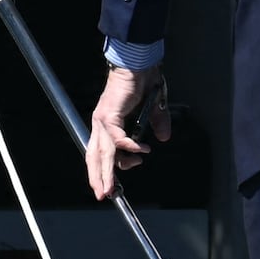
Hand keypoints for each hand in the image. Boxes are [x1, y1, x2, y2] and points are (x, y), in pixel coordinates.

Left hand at [84, 64, 162, 200]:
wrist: (138, 63)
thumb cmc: (143, 81)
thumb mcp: (154, 109)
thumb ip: (157, 125)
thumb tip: (163, 138)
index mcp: (107, 123)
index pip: (100, 152)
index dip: (103, 169)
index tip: (112, 185)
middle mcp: (101, 123)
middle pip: (96, 156)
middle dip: (99, 178)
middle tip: (104, 195)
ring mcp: (103, 119)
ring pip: (103, 152)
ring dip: (107, 172)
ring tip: (110, 189)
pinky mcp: (110, 114)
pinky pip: (118, 138)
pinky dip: (129, 148)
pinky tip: (141, 152)